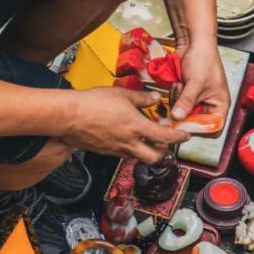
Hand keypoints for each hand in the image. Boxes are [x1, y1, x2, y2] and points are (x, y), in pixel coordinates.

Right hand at [62, 88, 188, 163]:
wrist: (68, 116)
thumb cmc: (94, 102)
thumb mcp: (122, 95)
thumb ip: (141, 98)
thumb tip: (154, 98)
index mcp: (137, 128)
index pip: (165, 138)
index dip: (178, 138)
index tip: (185, 136)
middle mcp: (129, 143)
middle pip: (154, 158)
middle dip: (163, 152)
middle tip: (164, 140)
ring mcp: (116, 150)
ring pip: (138, 157)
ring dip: (145, 150)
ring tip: (144, 136)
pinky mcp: (105, 151)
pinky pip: (123, 154)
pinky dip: (130, 148)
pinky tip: (125, 136)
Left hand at [171, 42, 229, 121]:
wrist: (193, 42)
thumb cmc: (204, 60)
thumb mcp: (196, 83)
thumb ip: (187, 102)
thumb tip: (176, 118)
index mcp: (220, 105)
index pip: (213, 127)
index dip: (200, 129)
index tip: (185, 123)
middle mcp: (209, 104)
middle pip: (195, 121)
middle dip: (184, 110)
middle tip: (179, 99)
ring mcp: (196, 99)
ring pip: (183, 112)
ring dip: (178, 100)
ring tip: (181, 84)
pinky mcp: (185, 93)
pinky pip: (177, 102)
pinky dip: (174, 94)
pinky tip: (178, 82)